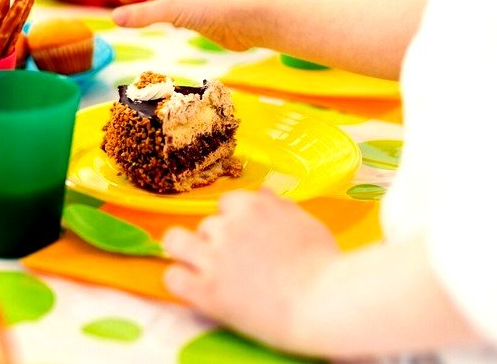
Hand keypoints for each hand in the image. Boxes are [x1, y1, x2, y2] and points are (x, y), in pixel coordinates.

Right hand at [112, 0, 255, 49]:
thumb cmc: (212, 7)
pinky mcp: (205, 19)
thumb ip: (143, 14)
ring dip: (152, 2)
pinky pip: (181, 15)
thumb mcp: (172, 9)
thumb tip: (113, 18)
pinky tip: (168, 28)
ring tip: (139, 14)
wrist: (247, 20)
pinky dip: (169, 19)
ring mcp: (196, 3)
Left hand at [162, 190, 340, 350]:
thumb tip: (263, 192)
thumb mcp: (306, 224)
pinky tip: (196, 289)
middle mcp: (229, 226)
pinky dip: (180, 281)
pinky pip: (172, 277)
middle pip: (206, 225)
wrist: (323, 304)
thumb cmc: (323, 265)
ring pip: (177, 242)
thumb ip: (279, 207)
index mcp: (254, 206)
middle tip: (236, 263)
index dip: (234, 222)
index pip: (227, 203)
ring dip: (190, 254)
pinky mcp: (205, 290)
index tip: (246, 240)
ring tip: (208, 272)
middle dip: (216, 241)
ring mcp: (214, 258)